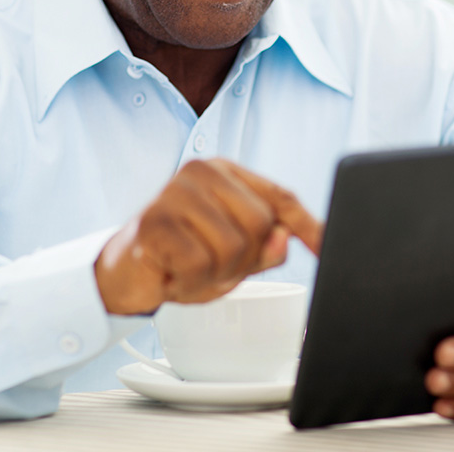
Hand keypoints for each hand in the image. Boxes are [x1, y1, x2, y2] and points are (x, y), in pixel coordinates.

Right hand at [94, 158, 321, 314]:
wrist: (124, 273)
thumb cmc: (181, 256)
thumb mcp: (233, 256)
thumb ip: (264, 247)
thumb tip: (285, 237)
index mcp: (226, 173)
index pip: (280, 196)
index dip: (309, 225)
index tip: (329, 245)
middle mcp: (202, 171)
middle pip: (260, 225)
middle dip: (243, 260)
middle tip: (210, 264)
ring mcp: (176, 191)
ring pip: (233, 247)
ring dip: (214, 274)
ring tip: (189, 267)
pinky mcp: (154, 220)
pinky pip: (200, 264)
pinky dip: (190, 281)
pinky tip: (172, 272)